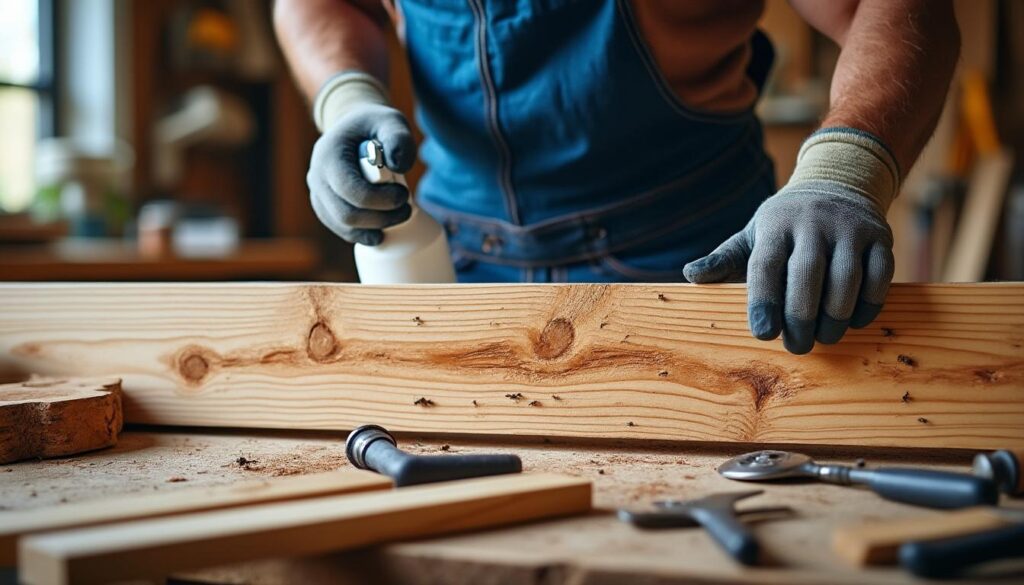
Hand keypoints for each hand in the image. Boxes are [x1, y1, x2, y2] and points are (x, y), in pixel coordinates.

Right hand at [308, 103, 416, 245]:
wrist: (354, 130)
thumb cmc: (374, 126)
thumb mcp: (391, 121)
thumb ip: (399, 138)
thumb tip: (398, 166)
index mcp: (329, 154)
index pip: (351, 190)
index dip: (381, 200)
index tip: (404, 195)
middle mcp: (317, 175)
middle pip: (346, 214)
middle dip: (381, 218)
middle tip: (406, 210)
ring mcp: (318, 192)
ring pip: (342, 225)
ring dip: (373, 229)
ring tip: (397, 218)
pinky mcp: (324, 205)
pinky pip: (340, 228)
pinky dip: (361, 235)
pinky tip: (379, 234)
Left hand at [684, 185, 893, 353]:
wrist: (837, 184)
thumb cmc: (785, 224)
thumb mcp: (752, 235)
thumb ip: (724, 259)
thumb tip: (691, 275)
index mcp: (775, 225)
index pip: (766, 266)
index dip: (763, 302)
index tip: (762, 334)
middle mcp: (813, 223)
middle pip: (807, 276)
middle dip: (800, 317)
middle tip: (796, 346)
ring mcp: (850, 229)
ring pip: (846, 280)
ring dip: (834, 318)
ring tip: (823, 338)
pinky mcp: (881, 238)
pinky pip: (879, 277)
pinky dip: (867, 305)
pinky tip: (852, 322)